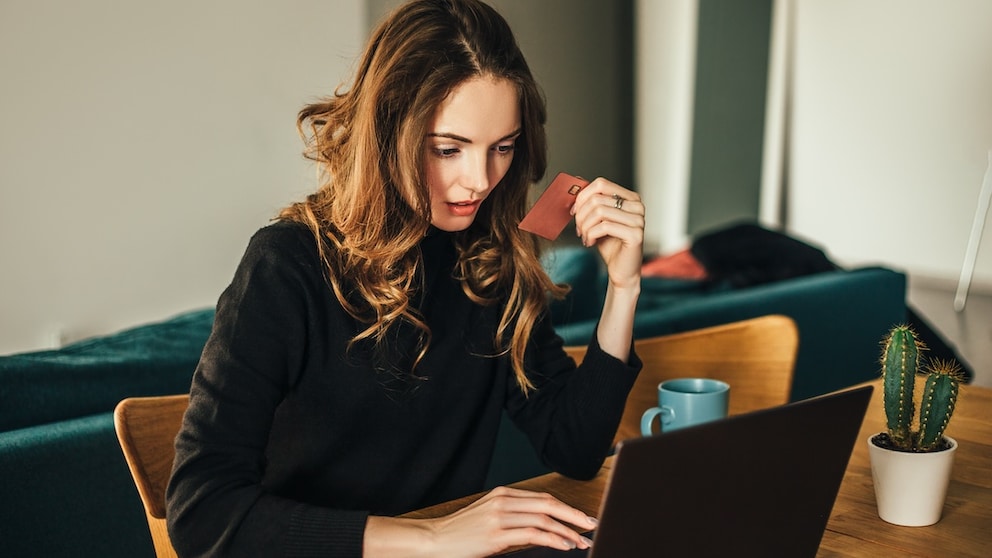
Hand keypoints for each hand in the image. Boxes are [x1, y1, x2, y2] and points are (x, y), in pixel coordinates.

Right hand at [365, 486, 596, 557]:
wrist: (432, 542)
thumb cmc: (461, 536)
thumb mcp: (490, 521)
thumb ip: (517, 521)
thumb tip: (546, 531)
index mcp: (503, 494)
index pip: (544, 498)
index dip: (568, 509)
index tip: (584, 519)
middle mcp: (503, 500)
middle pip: (549, 504)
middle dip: (575, 516)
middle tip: (593, 526)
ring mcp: (499, 516)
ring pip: (544, 518)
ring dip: (568, 531)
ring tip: (582, 541)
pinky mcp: (495, 533)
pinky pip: (532, 533)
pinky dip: (553, 539)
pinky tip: (564, 545)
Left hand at [571, 177, 644, 289]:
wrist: (621, 270)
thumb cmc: (610, 244)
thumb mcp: (598, 219)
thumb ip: (592, 200)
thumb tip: (576, 179)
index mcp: (630, 198)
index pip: (601, 184)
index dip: (582, 196)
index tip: (573, 211)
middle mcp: (637, 206)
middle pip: (597, 199)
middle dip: (581, 216)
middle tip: (578, 230)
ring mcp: (639, 219)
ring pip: (599, 211)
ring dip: (585, 227)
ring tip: (584, 237)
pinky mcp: (636, 234)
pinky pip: (604, 226)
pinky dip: (591, 234)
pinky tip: (590, 242)